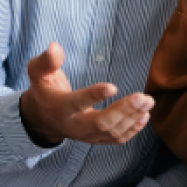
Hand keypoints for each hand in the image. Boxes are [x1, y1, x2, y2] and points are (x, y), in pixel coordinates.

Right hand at [19, 42, 152, 146]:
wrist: (42, 118)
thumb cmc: (44, 89)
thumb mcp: (38, 72)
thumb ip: (46, 61)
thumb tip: (54, 46)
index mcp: (59, 107)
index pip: (76, 103)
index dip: (94, 95)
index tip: (113, 86)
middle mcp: (73, 125)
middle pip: (101, 123)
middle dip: (124, 111)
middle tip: (143, 97)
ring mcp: (85, 135)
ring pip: (112, 132)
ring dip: (132, 118)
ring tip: (148, 102)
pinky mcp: (95, 140)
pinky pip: (116, 139)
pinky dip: (132, 130)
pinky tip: (144, 116)